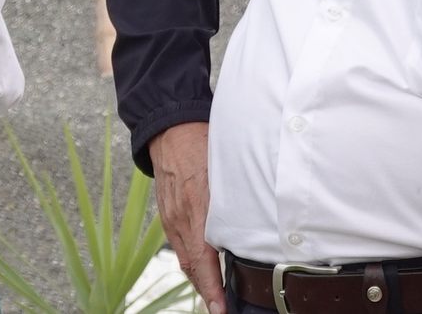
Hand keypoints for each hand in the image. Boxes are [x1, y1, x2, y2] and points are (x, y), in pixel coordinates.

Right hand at [147, 120, 222, 306]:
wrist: (169, 127)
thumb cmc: (201, 142)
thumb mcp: (224, 167)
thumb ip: (237, 195)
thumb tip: (255, 218)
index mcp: (197, 207)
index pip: (203, 259)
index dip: (212, 287)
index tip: (220, 308)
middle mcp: (180, 218)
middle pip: (192, 266)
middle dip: (206, 291)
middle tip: (221, 309)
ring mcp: (171, 217)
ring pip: (185, 258)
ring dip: (199, 279)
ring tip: (215, 297)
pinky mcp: (167, 213)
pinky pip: (178, 244)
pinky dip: (191, 260)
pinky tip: (202, 267)